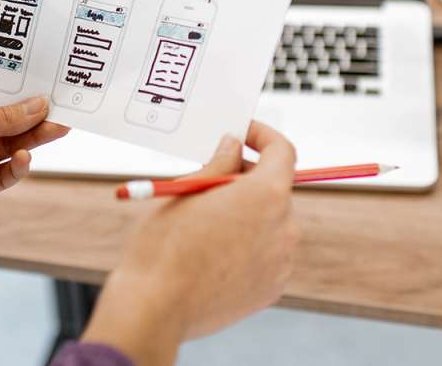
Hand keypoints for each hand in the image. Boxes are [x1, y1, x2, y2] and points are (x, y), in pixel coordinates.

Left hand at [0, 92, 68, 243]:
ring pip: (6, 147)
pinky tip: (24, 159)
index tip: (40, 77)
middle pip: (1, 120)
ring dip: (31, 139)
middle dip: (29, 115)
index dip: (10, 85)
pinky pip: (0, 175)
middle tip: (59, 108)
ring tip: (58, 129)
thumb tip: (37, 106)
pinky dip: (16, 168)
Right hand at [81, 122, 299, 365]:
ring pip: (270, 224)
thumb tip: (233, 147)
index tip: (243, 134)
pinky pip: (265, 255)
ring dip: (247, 215)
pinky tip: (212, 253)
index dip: (263, 136)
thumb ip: (219, 164)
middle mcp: (285, 228)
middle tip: (212, 178)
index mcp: (266, 195)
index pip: (283, 151)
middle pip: (276, 189)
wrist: (157, 308)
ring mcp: (281, 263)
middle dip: (248, 179)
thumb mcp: (188, 191)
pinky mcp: (271, 289)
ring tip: (206, 222)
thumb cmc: (165, 245)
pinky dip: (247, 246)